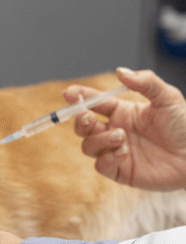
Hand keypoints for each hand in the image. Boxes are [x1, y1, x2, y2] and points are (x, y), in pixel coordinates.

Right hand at [64, 67, 185, 189]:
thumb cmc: (185, 126)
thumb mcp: (168, 98)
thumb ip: (145, 82)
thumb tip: (120, 72)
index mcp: (123, 112)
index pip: (94, 103)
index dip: (80, 98)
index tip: (69, 93)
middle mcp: (115, 131)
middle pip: (83, 126)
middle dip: (81, 120)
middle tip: (88, 116)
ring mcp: (115, 151)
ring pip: (88, 145)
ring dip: (99, 139)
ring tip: (121, 136)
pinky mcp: (120, 171)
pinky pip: (100, 165)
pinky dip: (108, 157)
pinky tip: (124, 152)